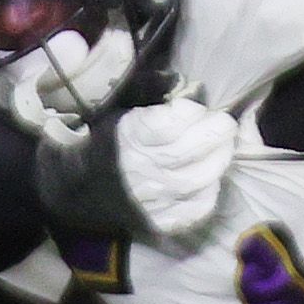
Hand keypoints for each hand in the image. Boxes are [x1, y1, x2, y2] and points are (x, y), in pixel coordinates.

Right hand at [33, 96, 237, 244]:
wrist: (77, 190)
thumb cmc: (105, 143)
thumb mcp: (118, 109)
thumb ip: (147, 92)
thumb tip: (177, 80)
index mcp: (129, 137)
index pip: (171, 124)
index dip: (192, 113)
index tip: (197, 107)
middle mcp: (142, 169)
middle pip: (191, 151)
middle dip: (217, 133)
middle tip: (225, 124)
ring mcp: (152, 200)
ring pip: (200, 179)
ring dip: (219, 159)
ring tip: (223, 147)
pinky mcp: (160, 223)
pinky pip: (197, 209)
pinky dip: (210, 192)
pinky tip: (210, 178)